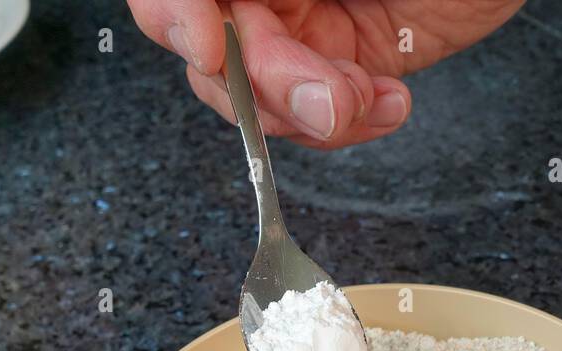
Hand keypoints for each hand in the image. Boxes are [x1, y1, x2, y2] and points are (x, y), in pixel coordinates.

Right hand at [127, 0, 523, 148]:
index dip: (172, 12)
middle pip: (203, 50)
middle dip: (260, 84)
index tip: (207, 47)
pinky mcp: (334, 65)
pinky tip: (390, 101)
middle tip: (326, 94)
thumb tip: (229, 25)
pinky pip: (311, 120)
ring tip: (373, 93)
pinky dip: (348, 126)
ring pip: (253, 98)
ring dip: (310, 114)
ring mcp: (293, 25)